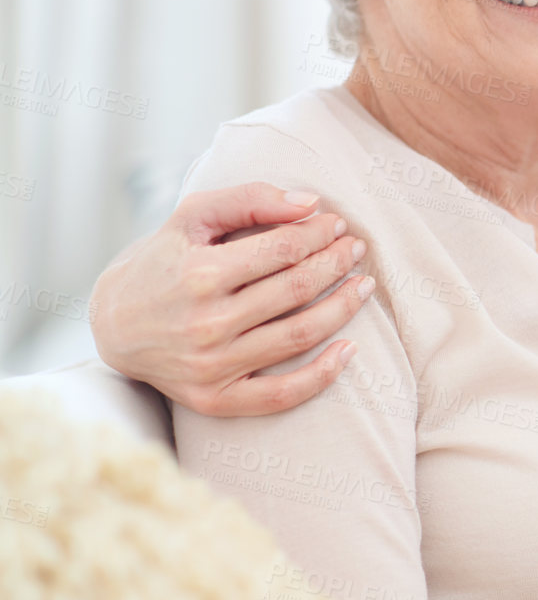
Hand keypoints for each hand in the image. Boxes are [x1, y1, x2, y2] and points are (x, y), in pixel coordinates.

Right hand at [90, 183, 373, 415]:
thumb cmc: (163, 260)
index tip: (337, 223)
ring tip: (363, 285)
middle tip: (357, 249)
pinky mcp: (215, 398)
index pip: (283, 250)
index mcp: (199, 275)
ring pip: (299, 336)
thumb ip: (250, 200)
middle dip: (337, 263)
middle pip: (297, 290)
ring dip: (343, 308)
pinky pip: (281, 395)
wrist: (112, 323)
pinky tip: (350, 348)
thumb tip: (311, 203)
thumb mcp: (193, 216)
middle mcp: (206, 324)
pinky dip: (323, 375)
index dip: (319, 234)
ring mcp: (212, 366)